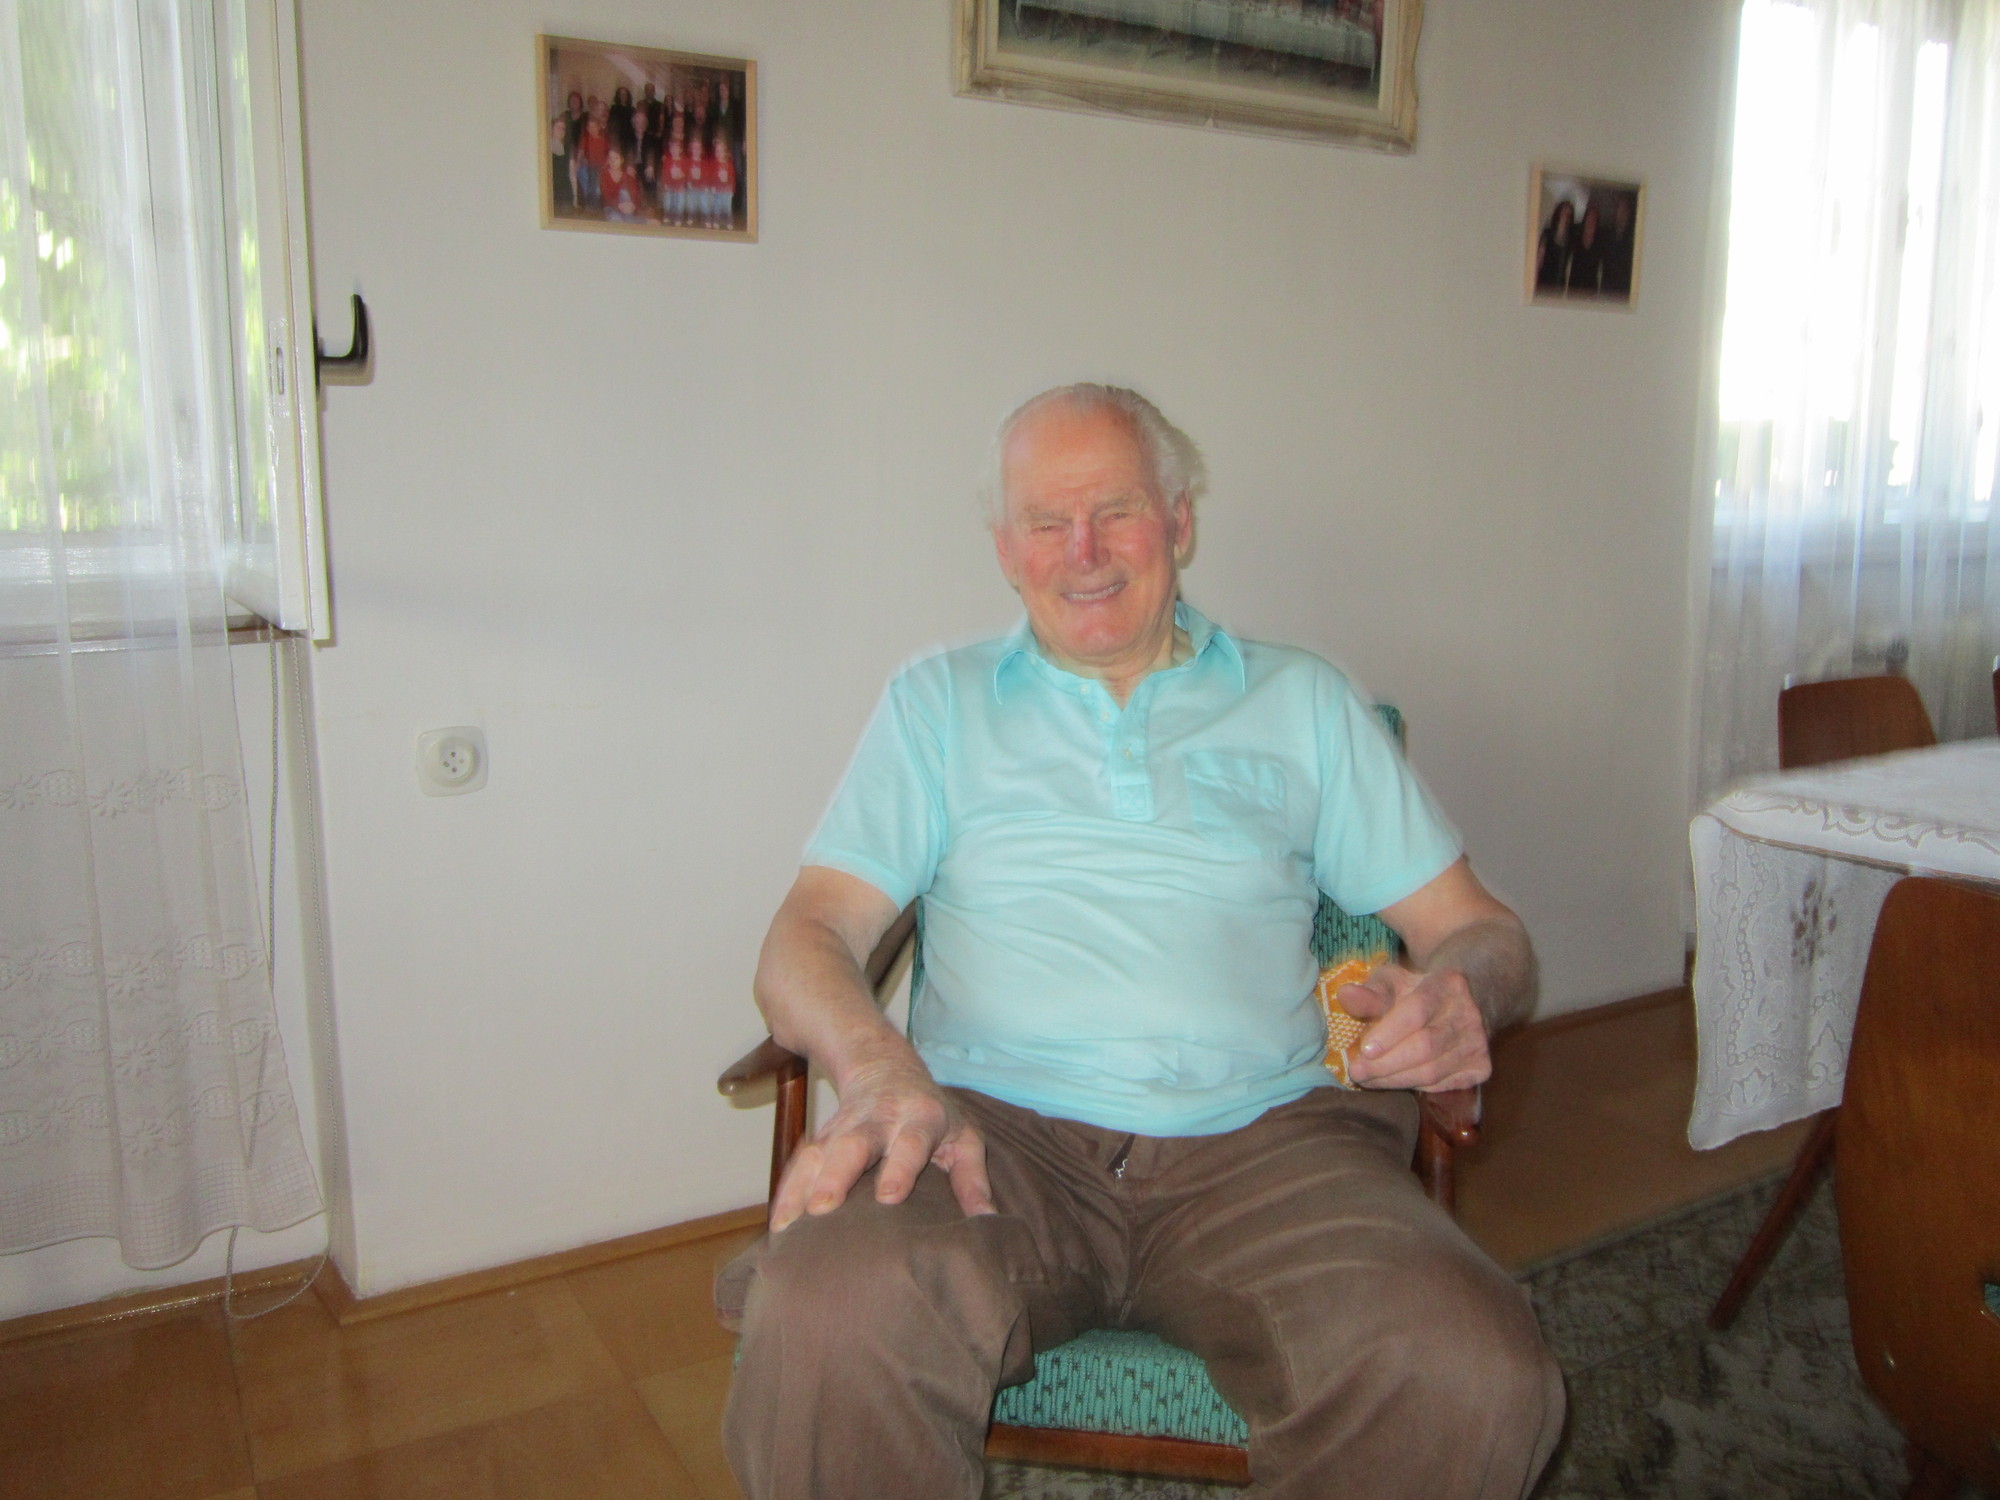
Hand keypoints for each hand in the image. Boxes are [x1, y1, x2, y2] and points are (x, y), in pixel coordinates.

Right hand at [767, 1054, 994, 1232]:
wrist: (884, 1067)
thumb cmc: (932, 1114)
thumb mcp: (963, 1135)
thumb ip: (973, 1177)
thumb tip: (987, 1222)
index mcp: (918, 1118)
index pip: (909, 1142)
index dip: (899, 1168)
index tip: (889, 1197)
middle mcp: (877, 1121)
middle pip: (853, 1143)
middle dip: (836, 1175)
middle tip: (823, 1208)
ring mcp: (843, 1128)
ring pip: (818, 1153)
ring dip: (802, 1187)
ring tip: (790, 1228)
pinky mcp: (820, 1140)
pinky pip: (799, 1164)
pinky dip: (787, 1193)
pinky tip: (778, 1227)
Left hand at [1338, 962, 1491, 1091]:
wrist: (1471, 1000)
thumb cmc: (1421, 990)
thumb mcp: (1395, 981)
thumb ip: (1371, 992)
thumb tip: (1345, 995)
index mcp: (1449, 984)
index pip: (1417, 1011)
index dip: (1389, 1033)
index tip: (1363, 1050)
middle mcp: (1470, 1015)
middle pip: (1424, 1047)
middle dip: (1385, 1064)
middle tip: (1356, 1071)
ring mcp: (1479, 1044)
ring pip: (1432, 1071)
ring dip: (1394, 1079)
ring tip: (1367, 1078)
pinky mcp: (1481, 1068)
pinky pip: (1441, 1085)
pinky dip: (1412, 1085)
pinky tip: (1392, 1079)